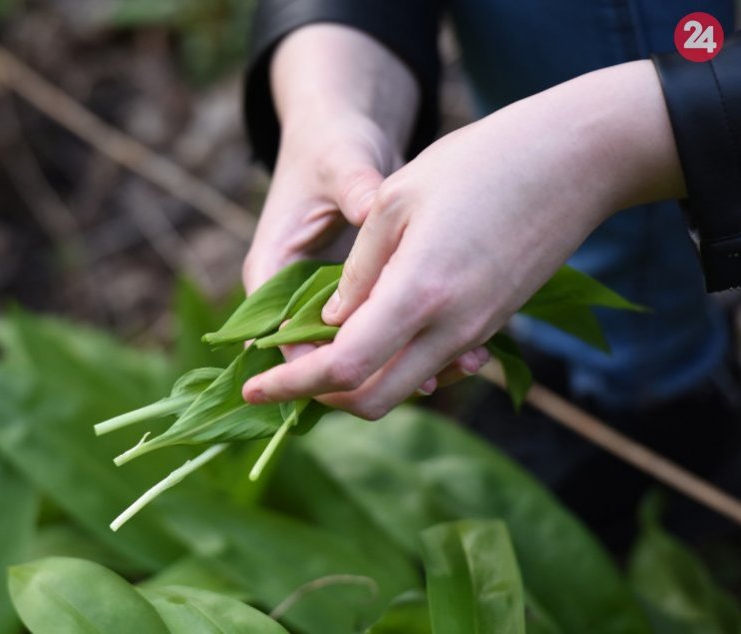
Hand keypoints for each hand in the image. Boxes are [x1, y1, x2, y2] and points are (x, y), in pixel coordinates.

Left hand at [243, 60, 684, 418]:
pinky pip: (435, 365)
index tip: (252, 387)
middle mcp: (449, 329)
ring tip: (321, 352)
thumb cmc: (479, 164)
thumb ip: (359, 273)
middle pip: (372, 400)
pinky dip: (395, 366)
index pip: (342, 368)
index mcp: (417, 295)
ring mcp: (477, 332)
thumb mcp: (396, 201)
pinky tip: (375, 333)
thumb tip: (333, 323)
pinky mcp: (493, 324)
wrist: (576, 161)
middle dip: (320, 399)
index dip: (290, 386)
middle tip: (286, 375)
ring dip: (357, 384)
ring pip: (405, 388)